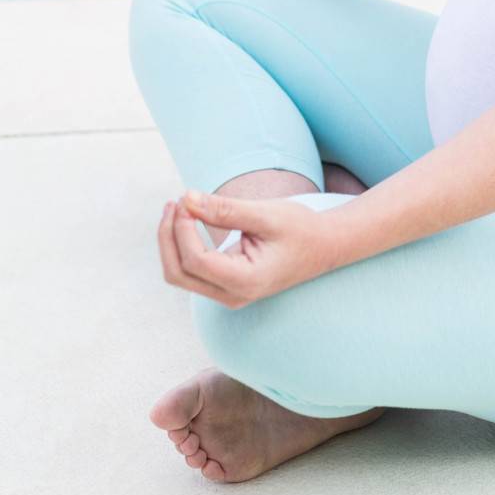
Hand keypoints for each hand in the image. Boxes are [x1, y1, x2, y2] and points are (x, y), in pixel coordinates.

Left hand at [157, 189, 339, 308]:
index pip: (195, 260)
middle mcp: (232, 296)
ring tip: (178, 207)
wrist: (325, 246)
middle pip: (178, 273)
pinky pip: (192, 270)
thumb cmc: (301, 228)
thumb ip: (225, 210)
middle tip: (175, 201)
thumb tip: (186, 199)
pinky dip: (183, 245)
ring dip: (172, 241)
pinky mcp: (226, 285)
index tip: (186, 198)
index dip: (182, 228)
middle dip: (169, 236)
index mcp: (244, 282)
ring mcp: (228, 294)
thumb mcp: (265, 215)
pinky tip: (189, 219)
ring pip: (181, 274)